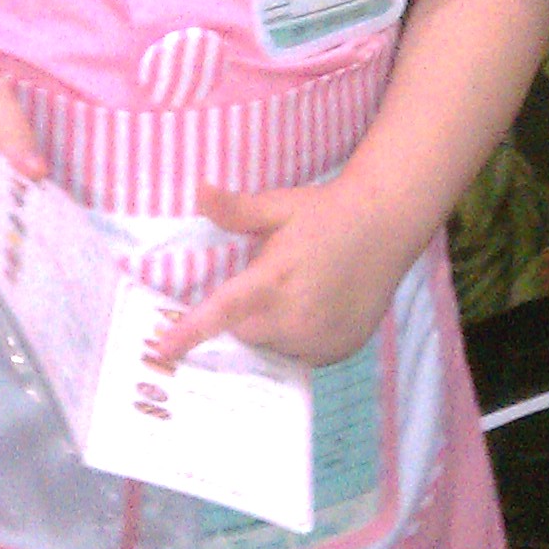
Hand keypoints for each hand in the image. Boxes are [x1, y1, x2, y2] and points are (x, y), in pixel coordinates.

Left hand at [157, 180, 415, 367]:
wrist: (386, 224)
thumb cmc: (325, 212)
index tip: (162, 350)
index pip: (221, 313)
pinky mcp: (339, 349)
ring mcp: (320, 338)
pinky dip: (296, 340)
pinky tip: (309, 309)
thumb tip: (199, 191)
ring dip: (269, 331)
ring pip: (272, 350)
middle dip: (240, 318)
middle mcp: (295, 316)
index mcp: (273, 279)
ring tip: (288, 295)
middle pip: (244, 335)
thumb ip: (236, 210)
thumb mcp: (278, 205)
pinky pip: (302, 357)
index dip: (189, 332)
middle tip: (257, 286)